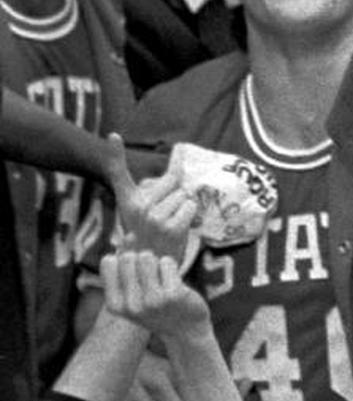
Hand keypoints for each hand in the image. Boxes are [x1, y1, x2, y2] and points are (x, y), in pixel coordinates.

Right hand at [101, 248, 209, 341]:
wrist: (185, 330)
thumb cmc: (156, 305)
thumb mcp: (133, 292)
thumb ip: (126, 267)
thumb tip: (130, 235)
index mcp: (115, 305)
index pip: (108, 261)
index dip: (124, 260)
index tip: (136, 273)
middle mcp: (130, 305)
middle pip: (128, 256)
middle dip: (142, 260)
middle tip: (153, 279)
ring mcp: (151, 301)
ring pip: (146, 256)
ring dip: (156, 262)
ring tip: (162, 280)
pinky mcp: (172, 294)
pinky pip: (166, 262)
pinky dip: (171, 267)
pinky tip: (175, 284)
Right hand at [103, 132, 199, 261]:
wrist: (151, 266)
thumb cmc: (147, 233)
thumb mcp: (138, 209)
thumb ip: (147, 184)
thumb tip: (162, 160)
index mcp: (130, 201)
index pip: (119, 174)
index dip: (115, 154)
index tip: (113, 135)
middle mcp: (139, 207)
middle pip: (173, 180)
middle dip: (175, 194)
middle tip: (165, 215)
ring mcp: (155, 218)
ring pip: (184, 194)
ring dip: (183, 207)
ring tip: (170, 225)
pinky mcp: (172, 228)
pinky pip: (191, 206)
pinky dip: (190, 216)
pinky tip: (178, 230)